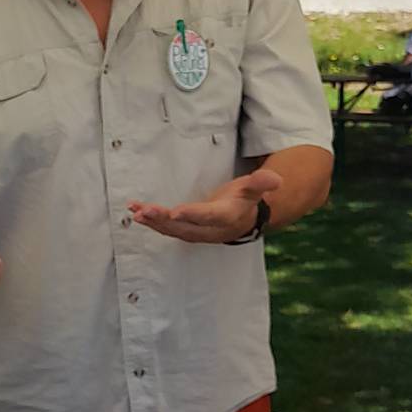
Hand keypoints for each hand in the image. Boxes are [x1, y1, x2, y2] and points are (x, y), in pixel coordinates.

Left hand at [128, 169, 282, 244]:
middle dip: (163, 220)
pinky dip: (151, 221)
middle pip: (184, 226)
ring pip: (172, 229)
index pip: (207, 216)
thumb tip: (276, 179)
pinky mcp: (185, 230)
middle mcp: (208, 228)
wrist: (242, 220)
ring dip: (153, 221)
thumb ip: (262, 183)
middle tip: (145, 212)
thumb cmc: (244, 201)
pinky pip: (167, 228)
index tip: (175, 211)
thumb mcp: (254, 189)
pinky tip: (135, 213)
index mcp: (224, 217)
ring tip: (136, 212)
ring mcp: (196, 232)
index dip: (192, 215)